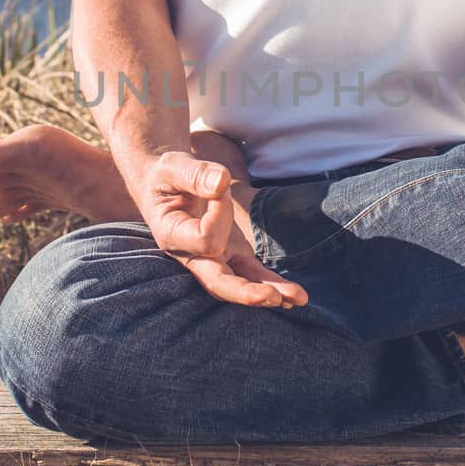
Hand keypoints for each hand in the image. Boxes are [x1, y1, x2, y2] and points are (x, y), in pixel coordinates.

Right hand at [133, 151, 307, 309]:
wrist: (166, 186)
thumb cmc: (167, 175)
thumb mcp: (173, 166)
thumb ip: (194, 174)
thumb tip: (220, 183)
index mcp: (173, 237)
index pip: (206, 239)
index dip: (220, 212)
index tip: (220, 185)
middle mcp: (192, 256)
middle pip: (218, 284)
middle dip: (245, 292)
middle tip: (271, 296)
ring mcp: (214, 258)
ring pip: (241, 284)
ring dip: (268, 292)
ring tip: (298, 299)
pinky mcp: (232, 254)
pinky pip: (253, 274)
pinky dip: (274, 283)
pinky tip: (296, 295)